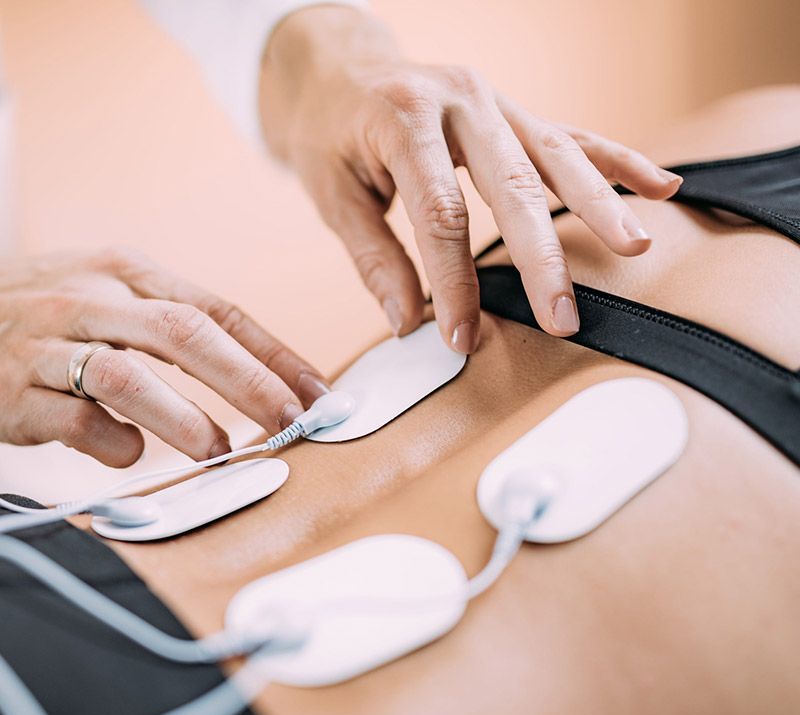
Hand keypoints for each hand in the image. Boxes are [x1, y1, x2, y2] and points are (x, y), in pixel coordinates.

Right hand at [0, 251, 328, 466]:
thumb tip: (261, 379)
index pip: (217, 311)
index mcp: (126, 273)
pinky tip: (131, 453)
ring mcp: (46, 343)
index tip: (316, 391)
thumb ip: (174, 328)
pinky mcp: (10, 390)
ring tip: (221, 451)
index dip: (273, 353)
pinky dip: (114, 443)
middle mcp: (90, 300)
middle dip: (247, 381)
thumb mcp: (112, 299)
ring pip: (127, 377)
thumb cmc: (50, 318)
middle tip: (288, 421)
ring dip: (185, 419)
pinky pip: (74, 421)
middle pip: (184, 333)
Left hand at [261, 6, 681, 350]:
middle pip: (511, 186)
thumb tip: (407, 321)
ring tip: (634, 247)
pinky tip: (660, 186)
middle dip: (542, 258)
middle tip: (562, 316)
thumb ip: (373, 258)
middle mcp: (459, 100)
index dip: (454, 281)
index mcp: (403, 119)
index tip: (461, 336)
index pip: (440, 213)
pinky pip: (570, 136)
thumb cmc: (330, 134)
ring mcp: (493, 101)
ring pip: (555, 156)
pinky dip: (615, 162)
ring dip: (598, 205)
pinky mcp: (512, 112)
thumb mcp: (332, 195)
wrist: (337, 73)